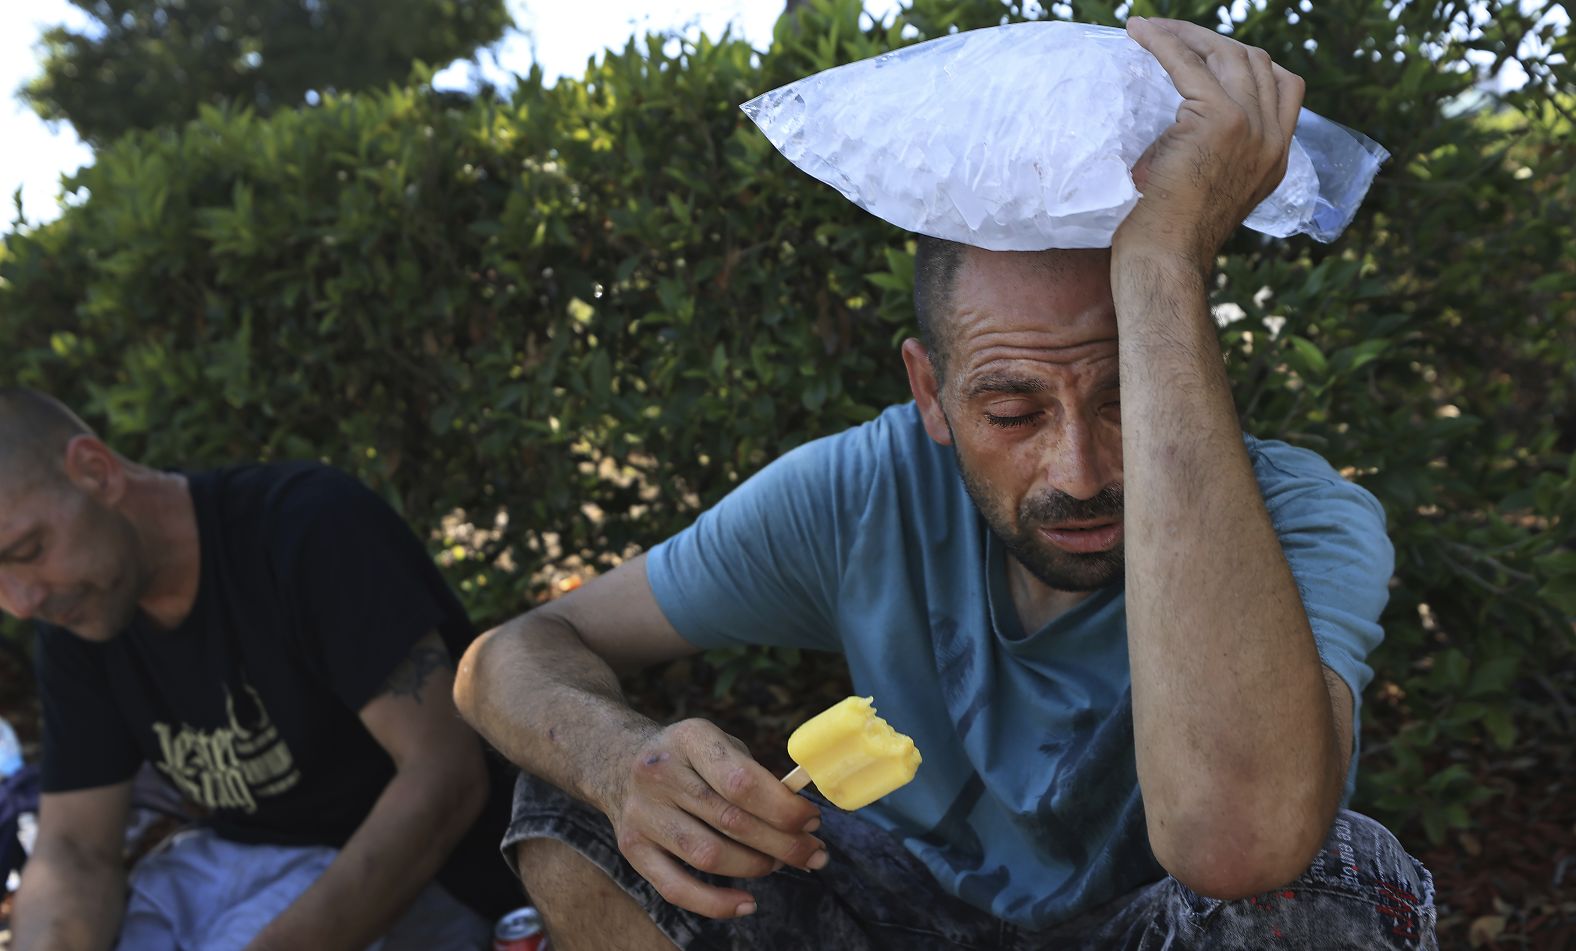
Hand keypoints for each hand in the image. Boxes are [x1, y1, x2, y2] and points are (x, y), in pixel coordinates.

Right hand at [609, 719, 825, 918]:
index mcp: (690, 738)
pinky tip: (747, 902)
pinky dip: (715, 903)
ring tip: (781, 864)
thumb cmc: (689, 757)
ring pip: (708, 855)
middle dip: (783, 843)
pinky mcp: (632, 848)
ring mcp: (642, 813)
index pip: (742, 780)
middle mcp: (660, 773)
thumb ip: (755, 775)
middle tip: (813, 853)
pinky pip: (676, 887)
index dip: (783, 807)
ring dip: (756, 867)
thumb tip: (801, 820)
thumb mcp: (719, 745)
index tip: (812, 820)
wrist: (616, 760)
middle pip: (731, 821)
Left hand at [1116, 17, 1305, 267]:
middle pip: (1254, 62)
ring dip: (1186, 35)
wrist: (1166, 259)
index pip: (1284, 85)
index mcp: (1277, 156)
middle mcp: (1274, 139)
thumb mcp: (1210, 189)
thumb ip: (1218, 155)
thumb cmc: (1170, 234)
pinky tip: (1139, 31)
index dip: (1246, 61)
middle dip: (1211, 42)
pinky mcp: (1222, 121)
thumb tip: (1188, 124)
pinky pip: (1189, 65)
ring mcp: (1253, 127)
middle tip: (1169, 35)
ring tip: (1150, 30)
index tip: (1207, 56)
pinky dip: (1163, 42)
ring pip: (1227, 55)